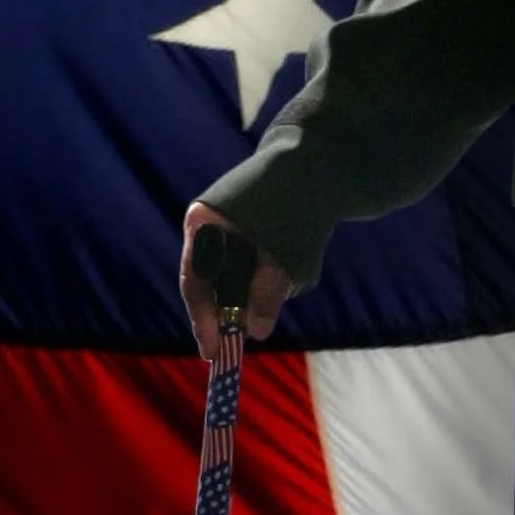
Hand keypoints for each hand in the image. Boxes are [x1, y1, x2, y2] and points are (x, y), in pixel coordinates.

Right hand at [179, 201, 296, 357]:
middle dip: (229, 313)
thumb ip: (268, 295)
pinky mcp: (245, 227)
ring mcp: (225, 225)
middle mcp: (207, 224)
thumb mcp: (286, 258)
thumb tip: (256, 332)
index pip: (194, 284)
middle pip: (210, 283)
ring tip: (282, 287)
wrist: (320, 160)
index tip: (212, 354)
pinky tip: (289, 270)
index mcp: (203, 224)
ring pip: (231, 275)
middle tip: (240, 343)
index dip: (202, 323)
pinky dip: (263, 275)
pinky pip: (247, 262)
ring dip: (251, 292)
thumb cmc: (300, 208)